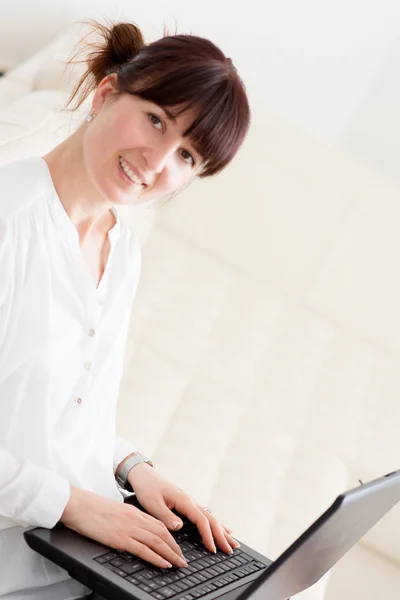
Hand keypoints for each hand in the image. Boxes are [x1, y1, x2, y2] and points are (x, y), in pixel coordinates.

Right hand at [60, 484, 187, 568]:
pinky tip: (164, 564)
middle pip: (162, 534)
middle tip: (183, 559)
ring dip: (171, 554)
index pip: (159, 525)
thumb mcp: (116, 511)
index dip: (171, 537)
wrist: (79, 505)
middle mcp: (136, 519)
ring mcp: (129, 528)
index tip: (177, 547)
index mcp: (135, 512)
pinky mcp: (121, 538)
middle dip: (175, 548)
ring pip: (157, 542)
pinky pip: (144, 550)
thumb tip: (134, 530)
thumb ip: (128, 519)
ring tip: (179, 564)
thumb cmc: (93, 509)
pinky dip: (157, 558)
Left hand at [128, 464, 238, 554]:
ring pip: (210, 516)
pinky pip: (204, 515)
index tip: (212, 549)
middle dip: (221, 535)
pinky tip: (222, 528)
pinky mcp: (186, 503)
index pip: (201, 520)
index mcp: (184, 500)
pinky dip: (215, 523)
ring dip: (221, 530)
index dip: (208, 535)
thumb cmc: (147, 488)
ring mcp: (189, 501)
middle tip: (230, 550)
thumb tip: (180, 527)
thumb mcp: (153, 504)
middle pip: (210, 518)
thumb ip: (166, 516)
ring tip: (233, 542)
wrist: (143, 475)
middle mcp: (190, 500)